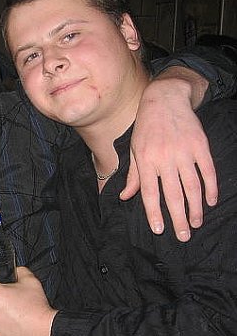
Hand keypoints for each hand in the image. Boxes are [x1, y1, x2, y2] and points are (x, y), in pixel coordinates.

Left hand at [121, 67, 216, 241]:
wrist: (164, 98)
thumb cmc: (145, 127)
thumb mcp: (134, 150)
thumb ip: (133, 175)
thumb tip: (125, 197)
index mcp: (145, 161)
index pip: (149, 193)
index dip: (154, 212)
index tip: (159, 230)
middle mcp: (164, 158)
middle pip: (173, 194)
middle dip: (177, 218)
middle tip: (183, 236)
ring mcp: (184, 152)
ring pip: (192, 186)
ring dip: (195, 208)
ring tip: (196, 223)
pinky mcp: (200, 145)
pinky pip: (207, 171)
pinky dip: (211, 188)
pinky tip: (210, 201)